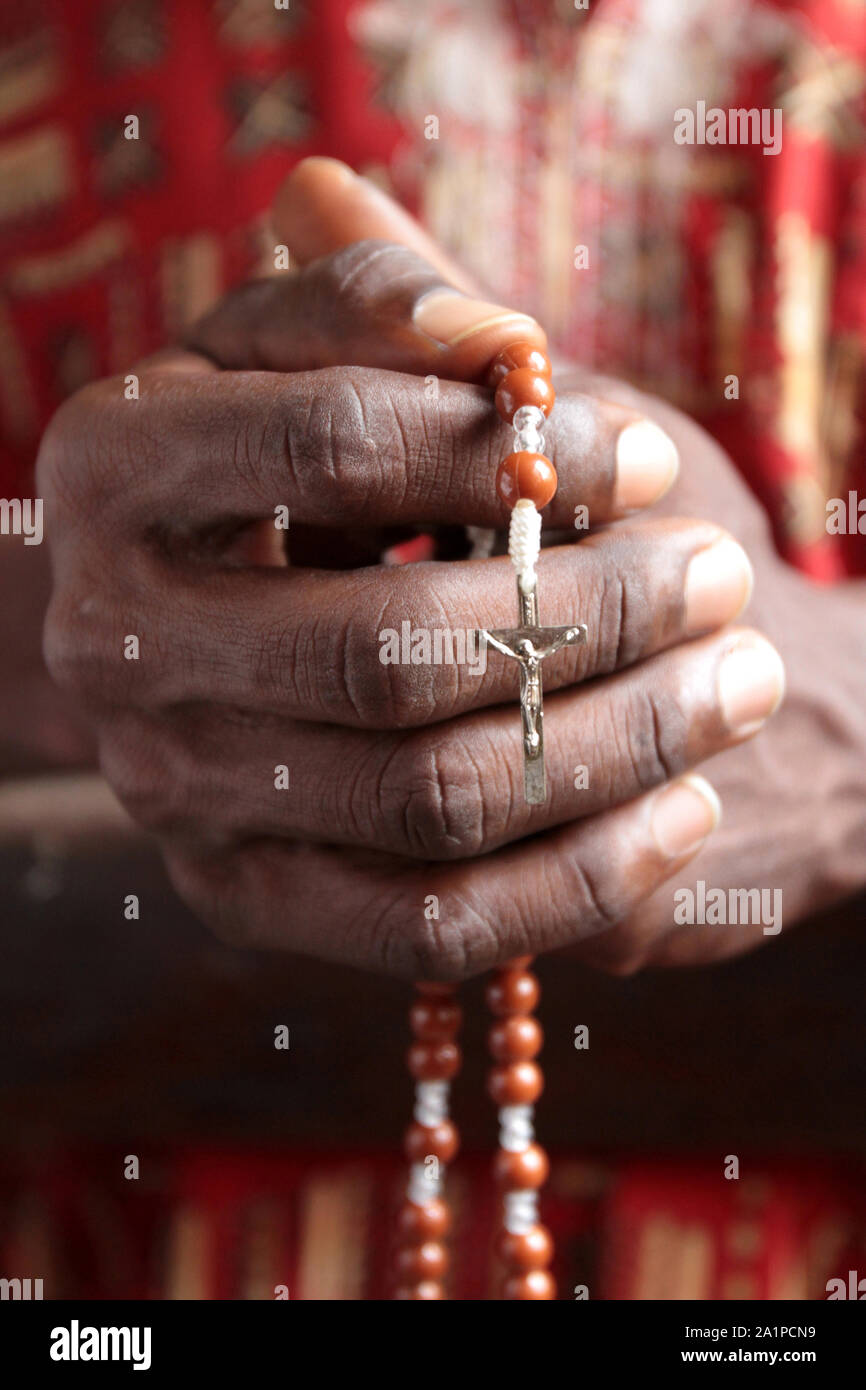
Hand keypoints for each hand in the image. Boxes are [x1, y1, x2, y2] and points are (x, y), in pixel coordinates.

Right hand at [37, 163, 784, 978]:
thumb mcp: (321, 350)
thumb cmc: (319, 460)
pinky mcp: (245, 899)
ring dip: (617, 743)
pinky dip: (577, 879)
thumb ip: (382, 300)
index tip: (644, 458)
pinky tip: (684, 812)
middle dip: (591, 613)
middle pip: (387, 648)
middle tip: (719, 578)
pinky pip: (427, 926)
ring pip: (426, 797)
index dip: (514, 450)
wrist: (245, 626)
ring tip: (737, 683)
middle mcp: (116, 640)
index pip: (328, 443)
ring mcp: (171, 790)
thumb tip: (496, 337)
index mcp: (115, 467)